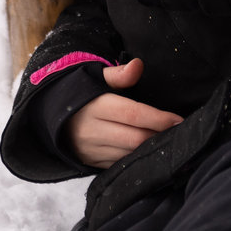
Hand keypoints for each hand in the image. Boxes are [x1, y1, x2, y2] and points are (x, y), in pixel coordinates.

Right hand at [66, 58, 182, 168]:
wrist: (52, 116)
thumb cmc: (84, 94)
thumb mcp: (96, 78)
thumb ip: (119, 74)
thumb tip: (138, 65)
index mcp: (96, 106)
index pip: (133, 114)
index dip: (158, 119)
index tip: (179, 120)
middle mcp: (93, 131)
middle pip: (135, 138)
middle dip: (159, 136)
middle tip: (179, 133)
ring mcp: (91, 151)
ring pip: (129, 155)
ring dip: (150, 150)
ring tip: (168, 142)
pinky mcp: (92, 164)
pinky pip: (120, 165)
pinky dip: (137, 159)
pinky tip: (149, 152)